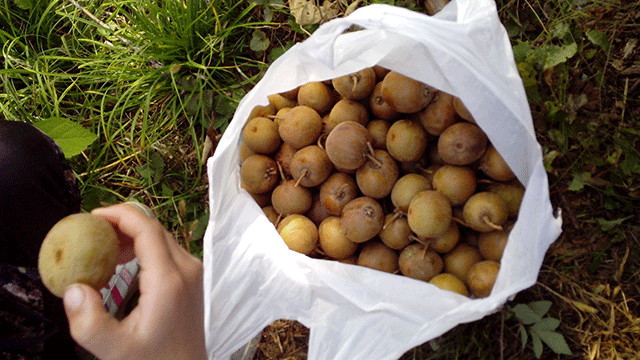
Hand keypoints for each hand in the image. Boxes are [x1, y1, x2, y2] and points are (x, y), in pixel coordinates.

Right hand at [63, 203, 205, 359]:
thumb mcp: (115, 350)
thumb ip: (89, 322)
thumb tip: (75, 289)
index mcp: (169, 279)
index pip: (147, 227)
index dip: (119, 214)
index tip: (91, 218)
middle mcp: (186, 269)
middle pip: (154, 228)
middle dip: (121, 224)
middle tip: (90, 235)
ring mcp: (192, 272)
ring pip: (160, 237)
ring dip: (131, 236)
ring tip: (102, 251)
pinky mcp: (191, 279)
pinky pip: (165, 250)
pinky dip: (142, 248)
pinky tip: (121, 264)